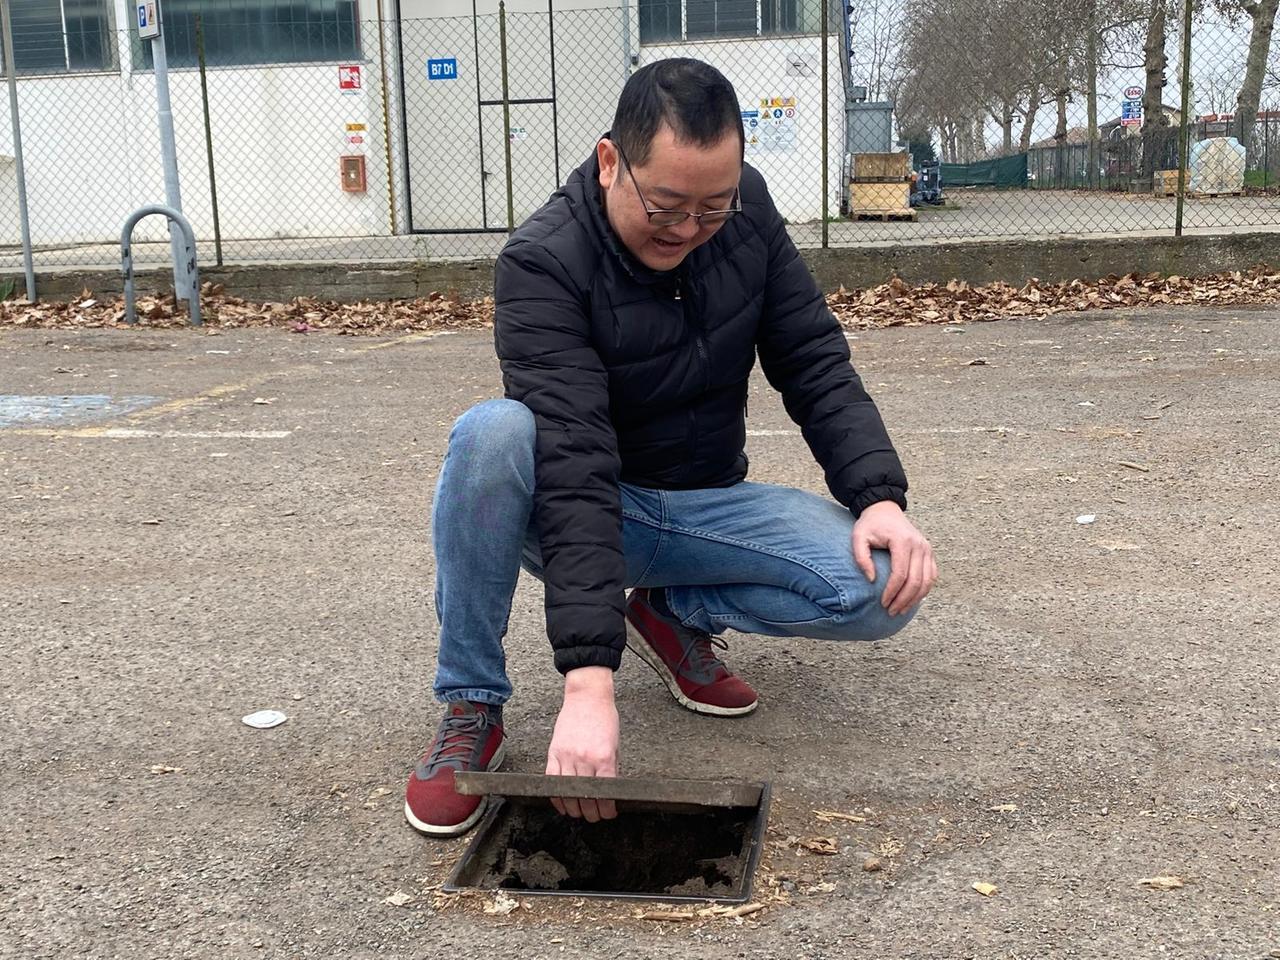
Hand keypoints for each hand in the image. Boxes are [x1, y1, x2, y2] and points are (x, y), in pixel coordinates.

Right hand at [546, 666, 618, 821]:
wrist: (587, 696)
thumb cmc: (604, 717)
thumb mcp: (615, 745)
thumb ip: (612, 769)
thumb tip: (610, 792)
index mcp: (603, 758)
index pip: (605, 795)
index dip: (607, 810)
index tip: (609, 814)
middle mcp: (584, 760)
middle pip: (585, 799)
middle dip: (592, 814)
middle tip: (595, 816)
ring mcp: (567, 757)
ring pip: (567, 794)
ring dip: (574, 809)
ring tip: (579, 812)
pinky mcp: (553, 753)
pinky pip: (551, 782)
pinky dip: (556, 796)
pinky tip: (562, 802)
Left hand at [851, 500, 936, 616]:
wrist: (885, 509)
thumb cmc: (870, 525)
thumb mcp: (858, 537)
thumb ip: (861, 558)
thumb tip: (872, 580)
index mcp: (902, 541)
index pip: (900, 574)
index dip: (892, 591)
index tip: (883, 603)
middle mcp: (919, 545)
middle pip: (916, 580)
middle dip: (904, 600)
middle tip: (891, 612)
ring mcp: (927, 548)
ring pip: (927, 581)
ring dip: (915, 599)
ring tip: (901, 610)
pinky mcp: (929, 552)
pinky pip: (932, 575)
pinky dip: (924, 590)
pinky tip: (913, 600)